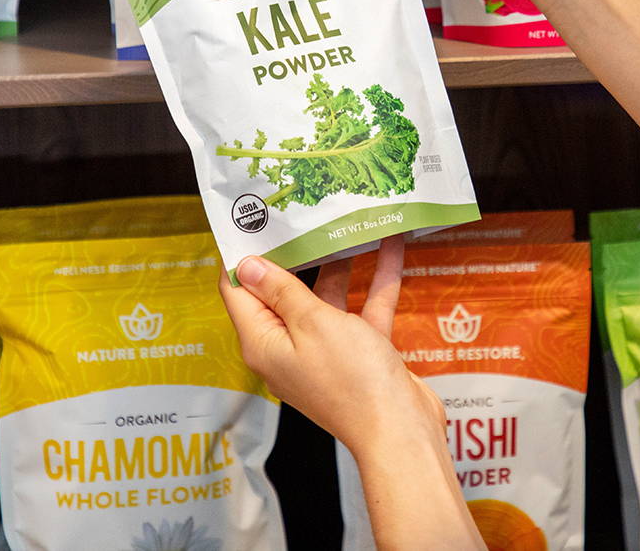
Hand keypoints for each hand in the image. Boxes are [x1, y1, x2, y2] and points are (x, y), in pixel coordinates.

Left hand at [220, 238, 483, 550]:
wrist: (400, 430)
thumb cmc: (352, 381)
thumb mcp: (312, 323)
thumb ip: (283, 291)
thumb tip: (247, 265)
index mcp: (264, 342)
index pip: (238, 291)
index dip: (241, 255)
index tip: (249, 218)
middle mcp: (289, 346)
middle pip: (283, 290)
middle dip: (294, 252)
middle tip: (298, 209)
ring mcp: (325, 350)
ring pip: (326, 297)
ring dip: (340, 263)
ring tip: (344, 222)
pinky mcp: (358, 352)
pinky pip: (361, 309)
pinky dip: (375, 282)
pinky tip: (391, 248)